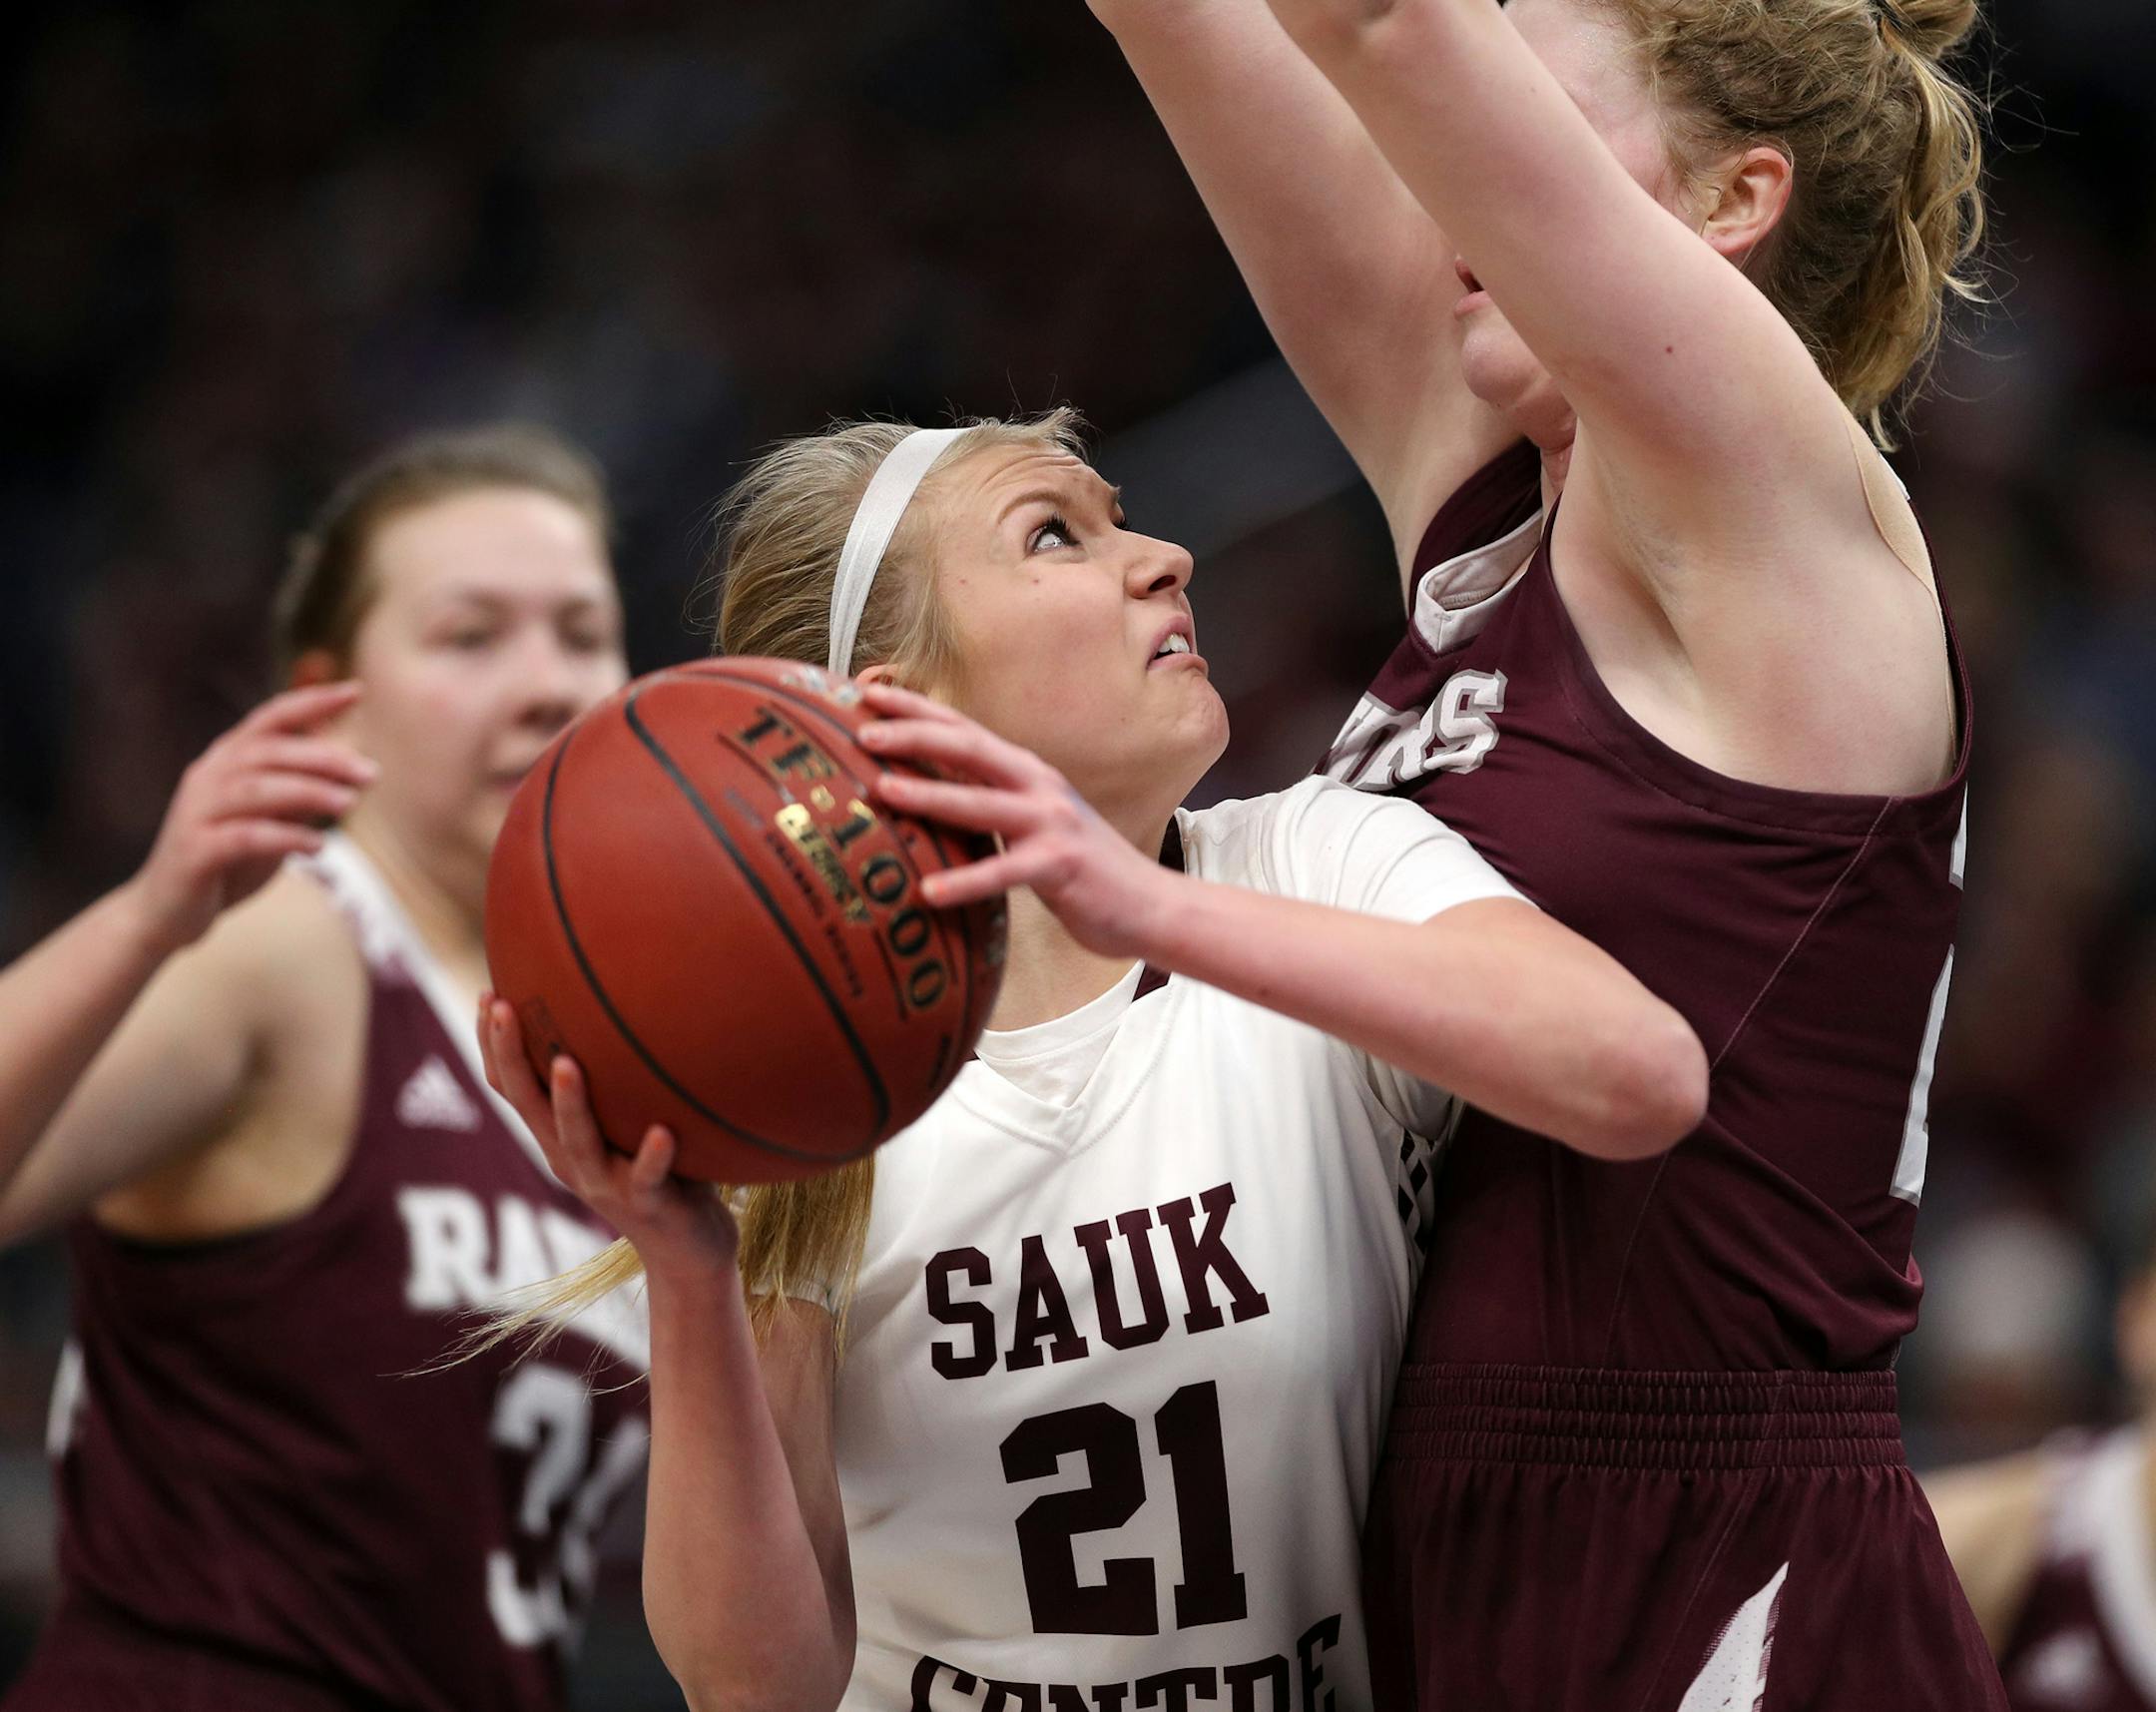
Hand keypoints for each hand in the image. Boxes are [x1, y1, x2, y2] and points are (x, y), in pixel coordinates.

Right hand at [125, 683, 377, 956]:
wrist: (166, 912)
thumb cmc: (228, 860)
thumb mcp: (271, 819)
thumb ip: (301, 790)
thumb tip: (352, 765)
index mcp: (226, 761)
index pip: (270, 719)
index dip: (312, 702)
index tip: (356, 691)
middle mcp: (207, 777)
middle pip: (269, 751)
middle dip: (323, 758)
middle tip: (371, 773)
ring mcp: (196, 812)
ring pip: (256, 789)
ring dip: (308, 792)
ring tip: (350, 804)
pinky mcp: (193, 851)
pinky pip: (244, 837)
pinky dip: (284, 837)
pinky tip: (319, 846)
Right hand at [479, 998, 738, 1279]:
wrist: (687, 1252)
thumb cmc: (660, 1172)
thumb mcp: (625, 1123)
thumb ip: (617, 1080)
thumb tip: (623, 1004)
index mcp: (559, 1138)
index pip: (512, 1087)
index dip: (493, 1045)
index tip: (487, 992)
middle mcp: (571, 1160)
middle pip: (528, 1105)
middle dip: (510, 1055)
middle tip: (500, 1007)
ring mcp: (607, 1183)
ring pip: (578, 1141)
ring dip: (570, 1103)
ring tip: (568, 1064)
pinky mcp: (649, 1204)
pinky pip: (649, 1177)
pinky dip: (653, 1156)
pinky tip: (663, 1133)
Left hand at [856, 682, 1181, 960]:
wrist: (1149, 905)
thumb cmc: (1079, 870)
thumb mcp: (1031, 826)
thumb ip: (989, 807)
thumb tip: (925, 802)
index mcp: (1026, 773)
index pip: (963, 731)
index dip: (917, 709)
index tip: (867, 693)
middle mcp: (1038, 786)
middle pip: (968, 750)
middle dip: (913, 736)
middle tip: (861, 731)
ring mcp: (1052, 824)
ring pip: (981, 804)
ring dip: (930, 795)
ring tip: (882, 790)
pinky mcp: (1060, 866)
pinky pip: (1004, 873)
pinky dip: (966, 882)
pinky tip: (929, 892)